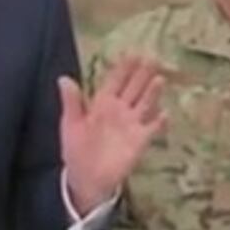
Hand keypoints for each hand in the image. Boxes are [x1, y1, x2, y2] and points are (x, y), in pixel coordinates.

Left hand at [59, 55, 165, 214]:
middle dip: (142, 73)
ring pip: (145, 103)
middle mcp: (120, 110)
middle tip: (153, 57)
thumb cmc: (77, 149)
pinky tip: (165, 114)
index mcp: (102, 104)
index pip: (115, 81)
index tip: (132, 52)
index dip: (123, 67)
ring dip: (152, 92)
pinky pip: (152, 128)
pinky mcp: (140, 140)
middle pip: (134, 87)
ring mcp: (131, 124)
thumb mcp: (70, 124)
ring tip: (160, 78)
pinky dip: (159, 122)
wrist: (86, 177)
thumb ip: (72, 102)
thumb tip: (63, 78)